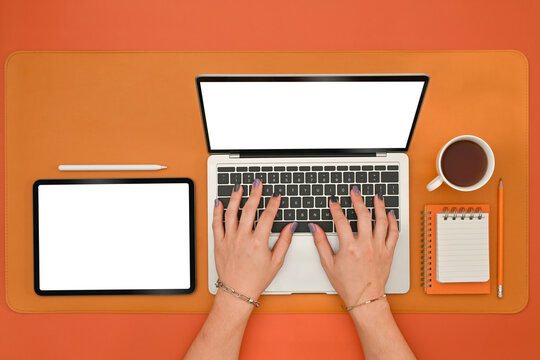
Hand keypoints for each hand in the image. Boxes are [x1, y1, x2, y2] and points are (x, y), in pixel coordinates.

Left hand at [213, 180, 295, 299]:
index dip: (273, 204)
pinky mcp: (219, 243)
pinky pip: (216, 223)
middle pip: (249, 209)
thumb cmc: (256, 279)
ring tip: (239, 187)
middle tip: (258, 184)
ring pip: (231, 213)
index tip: (276, 196)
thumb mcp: (276, 262)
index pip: (268, 216)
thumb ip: (284, 241)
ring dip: (235, 198)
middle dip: (255, 194)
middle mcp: (242, 238)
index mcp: (258, 242)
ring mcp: (229, 239)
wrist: (237, 291)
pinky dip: (217, 211)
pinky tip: (219, 202)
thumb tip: (291, 226)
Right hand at [310, 186, 398, 305]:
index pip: (341, 221)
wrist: (365, 298)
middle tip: (355, 192)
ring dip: (379, 206)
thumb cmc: (347, 284)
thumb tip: (315, 228)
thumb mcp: (328, 264)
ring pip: (382, 220)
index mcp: (350, 247)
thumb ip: (321, 243)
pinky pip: (394, 233)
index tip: (334, 202)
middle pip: (363, 215)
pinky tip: (390, 214)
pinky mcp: (388, 252)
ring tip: (376, 196)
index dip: (336, 208)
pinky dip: (393, 221)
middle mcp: (366, 245)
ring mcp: (379, 247)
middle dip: (358, 200)